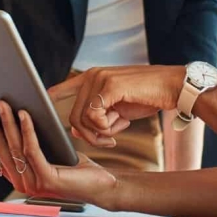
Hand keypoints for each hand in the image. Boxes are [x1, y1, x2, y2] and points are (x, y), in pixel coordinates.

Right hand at [0, 98, 117, 205]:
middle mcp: (18, 180)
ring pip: (13, 146)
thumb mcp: (45, 148)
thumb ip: (26, 138)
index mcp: (14, 174)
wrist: (101, 185)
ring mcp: (31, 182)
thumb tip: (10, 107)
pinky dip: (27, 129)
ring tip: (2, 101)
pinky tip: (24, 113)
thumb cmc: (73, 164)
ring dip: (5, 121)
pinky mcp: (47, 179)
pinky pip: (32, 149)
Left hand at [49, 66, 186, 145]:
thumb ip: (98, 118)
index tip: (43, 106)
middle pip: (73, 116)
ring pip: (82, 119)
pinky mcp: (110, 86)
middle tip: (109, 141)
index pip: (63, 88)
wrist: (173, 87)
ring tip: (116, 134)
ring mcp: (100, 78)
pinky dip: (105, 128)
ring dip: (98, 134)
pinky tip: (121, 126)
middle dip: (89, 135)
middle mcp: (92, 76)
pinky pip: (94, 116)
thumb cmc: (147, 98)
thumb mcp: (118, 110)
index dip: (51, 98)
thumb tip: (76, 132)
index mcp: (93, 78)